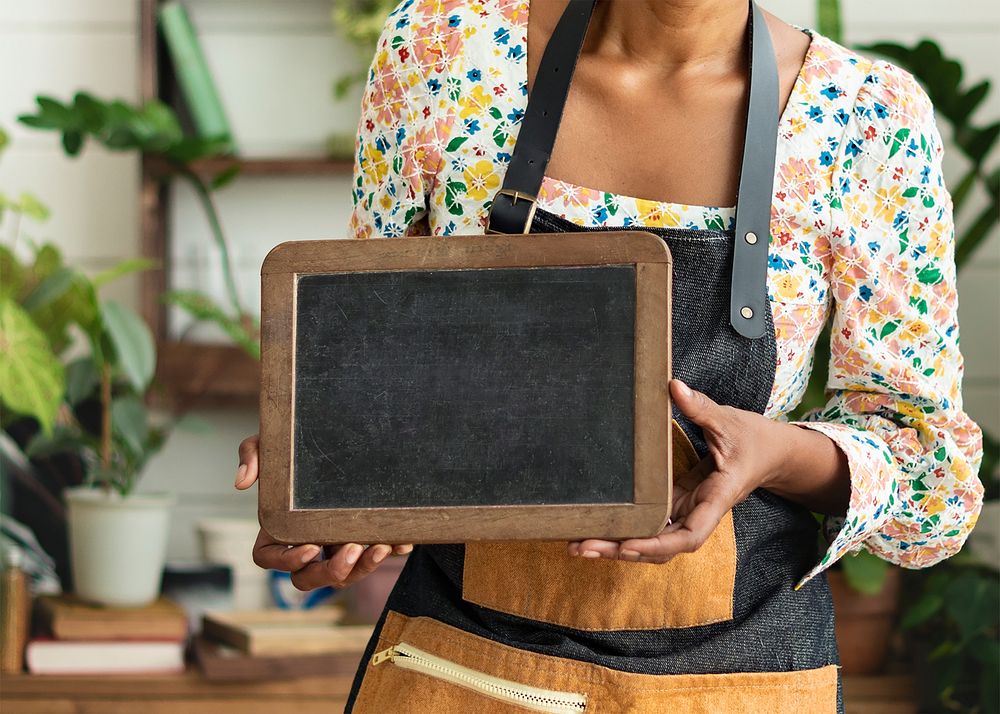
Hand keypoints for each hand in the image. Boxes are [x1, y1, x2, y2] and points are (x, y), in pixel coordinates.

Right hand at [236, 435, 412, 589]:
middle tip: (350, 550)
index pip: (268, 558)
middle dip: (330, 571)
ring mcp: (334, 545)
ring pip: (343, 575)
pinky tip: (402, 542)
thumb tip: (242, 483)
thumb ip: (251, 455)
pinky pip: (375, 556)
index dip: (286, 561)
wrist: (339, 435)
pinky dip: (390, 552)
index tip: (309, 548)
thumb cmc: (295, 447)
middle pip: (308, 578)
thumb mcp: (270, 443)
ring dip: (361, 568)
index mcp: (277, 527)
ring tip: (381, 546)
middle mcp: (305, 542)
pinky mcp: (363, 539)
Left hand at [568, 379, 845, 563]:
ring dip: (617, 546)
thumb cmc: (753, 439)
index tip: (627, 545)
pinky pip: (649, 525)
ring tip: (576, 545)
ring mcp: (687, 512)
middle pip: (660, 547)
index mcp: (717, 499)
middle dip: (622, 550)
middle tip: (580, 547)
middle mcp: (699, 514)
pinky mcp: (677, 505)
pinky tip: (594, 529)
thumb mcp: (730, 421)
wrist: (770, 454)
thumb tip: (673, 386)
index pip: (689, 535)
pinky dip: (624, 530)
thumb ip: (701, 407)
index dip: (657, 544)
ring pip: (651, 541)